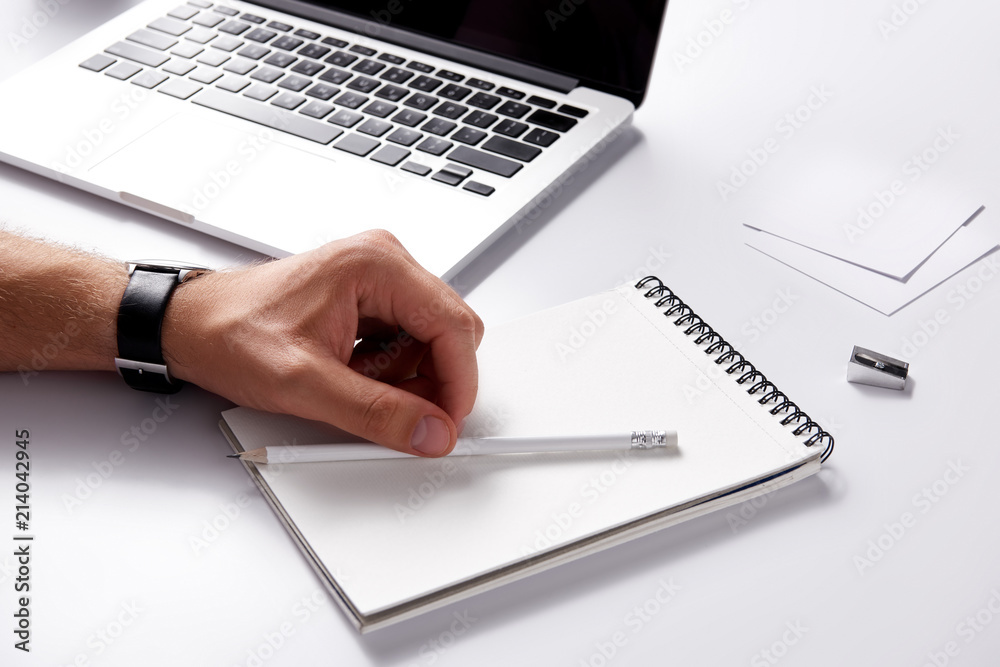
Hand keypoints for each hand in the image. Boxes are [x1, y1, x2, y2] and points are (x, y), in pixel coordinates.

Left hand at [161, 230, 483, 456]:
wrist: (191, 326)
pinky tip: (350, 376)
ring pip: (430, 343)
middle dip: (430, 381)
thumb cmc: (232, 333)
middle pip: (448, 332)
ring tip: (351, 385)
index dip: (458, 381)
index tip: (448, 422)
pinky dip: (389, 373)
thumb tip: (432, 430)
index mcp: (377, 265)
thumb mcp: (305, 384)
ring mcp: (379, 280)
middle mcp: (384, 263)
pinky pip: (406, 343)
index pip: (454, 324)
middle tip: (399, 414)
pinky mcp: (370, 300)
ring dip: (405, 379)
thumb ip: (376, 412)